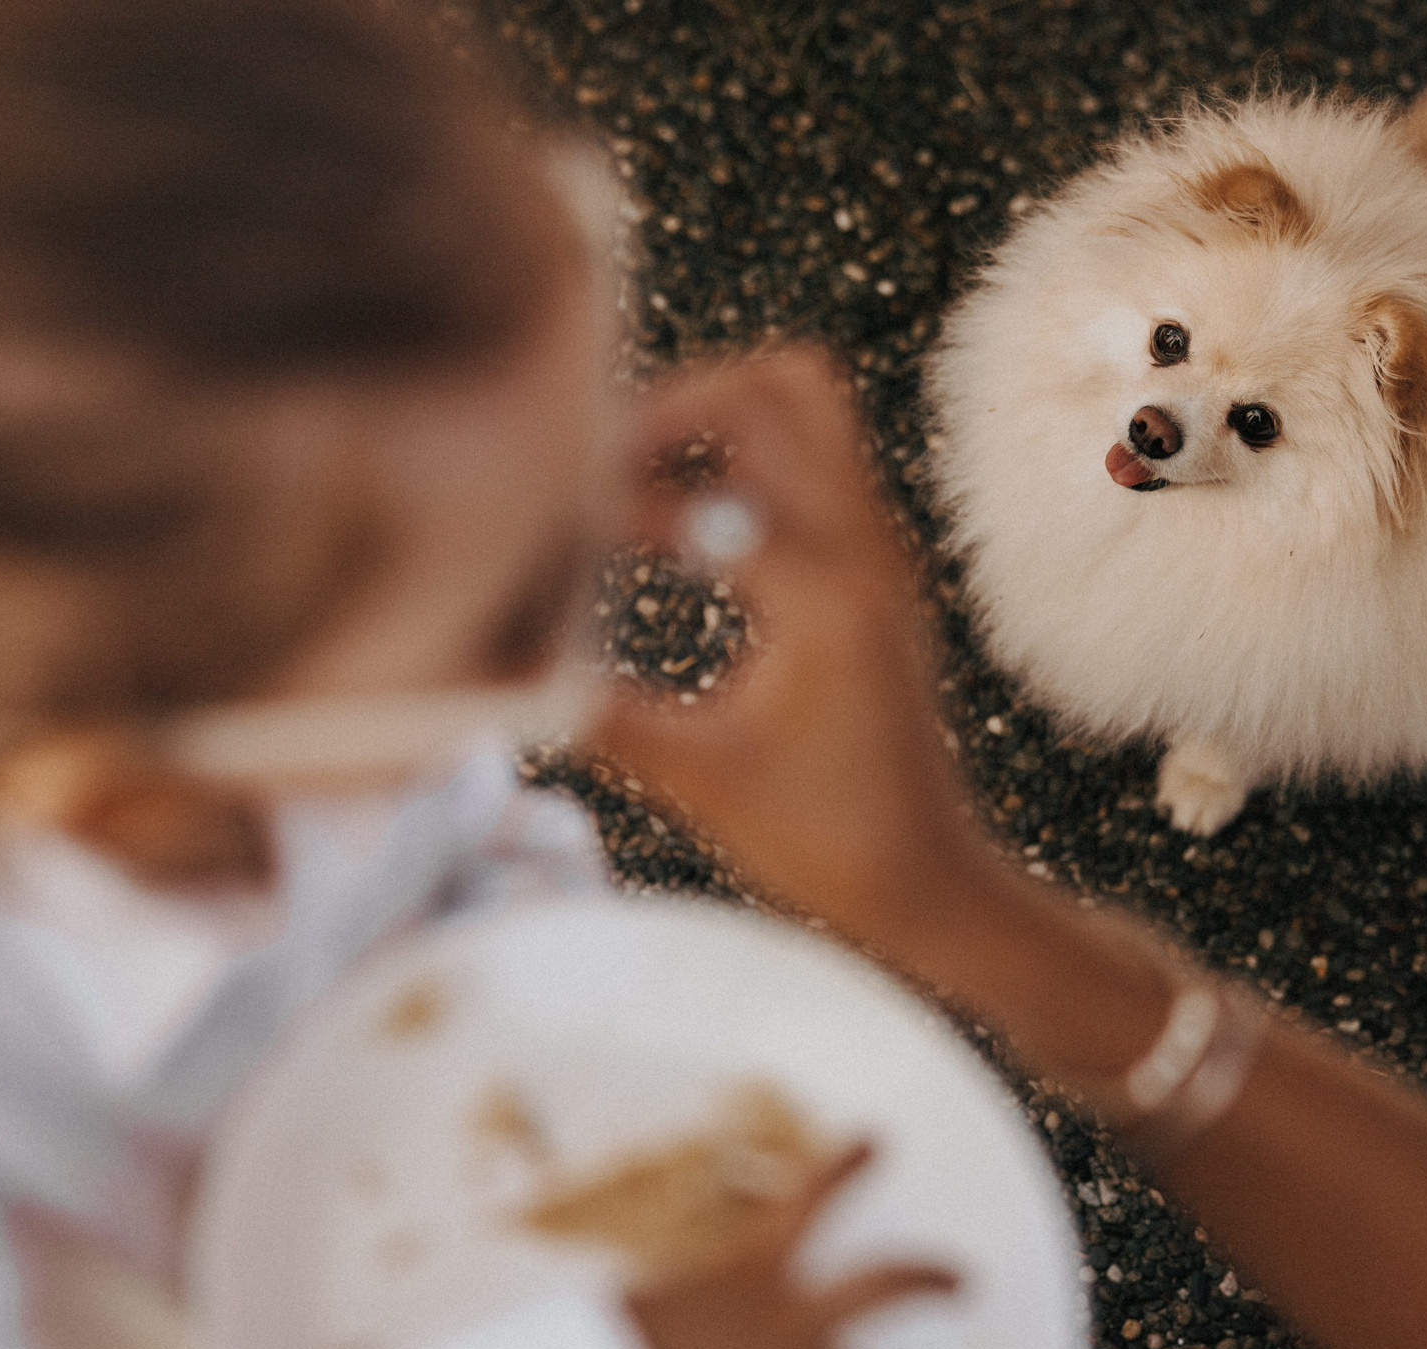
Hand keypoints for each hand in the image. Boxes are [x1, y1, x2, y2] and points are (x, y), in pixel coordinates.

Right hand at [588, 345, 992, 944]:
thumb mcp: (698, 781)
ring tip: (638, 482)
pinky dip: (743, 463)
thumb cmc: (823, 844)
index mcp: (827, 596)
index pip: (711, 487)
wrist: (928, 883)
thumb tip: (498, 673)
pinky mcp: (876, 566)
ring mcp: (882, 550)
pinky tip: (679, 534)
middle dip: (676, 407)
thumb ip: (604, 715)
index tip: (558, 534)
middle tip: (602, 468)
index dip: (619, 495)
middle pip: (776, 387)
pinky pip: (816, 459)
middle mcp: (868, 550)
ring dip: (716, 419)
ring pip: (807, 406)